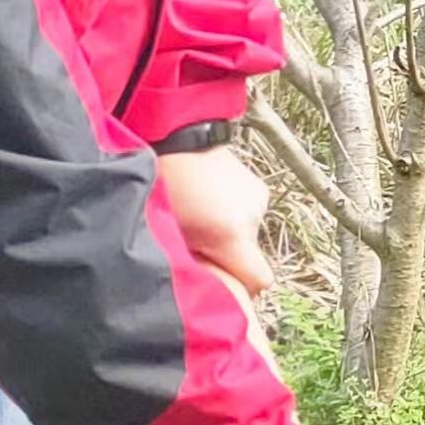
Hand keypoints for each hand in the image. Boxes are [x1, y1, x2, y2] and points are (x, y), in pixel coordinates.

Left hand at [161, 144, 275, 296]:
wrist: (177, 134)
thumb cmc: (165, 187)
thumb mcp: (172, 233)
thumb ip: (193, 263)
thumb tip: (201, 285)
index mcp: (233, 234)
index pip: (259, 281)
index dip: (242, 289)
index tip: (220, 284)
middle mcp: (254, 218)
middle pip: (251, 257)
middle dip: (228, 258)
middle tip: (198, 247)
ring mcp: (259, 200)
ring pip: (249, 235)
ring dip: (230, 234)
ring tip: (201, 218)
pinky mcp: (259, 186)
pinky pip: (249, 215)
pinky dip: (234, 216)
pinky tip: (210, 201)